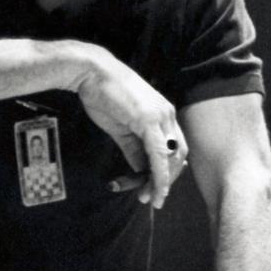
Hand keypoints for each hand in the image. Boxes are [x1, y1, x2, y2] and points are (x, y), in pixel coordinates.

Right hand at [71, 44, 188, 207]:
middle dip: (168, 179)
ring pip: (172, 156)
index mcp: (164, 115)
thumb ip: (133, 149)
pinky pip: (158, 153)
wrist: (91, 73)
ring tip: (151, 198)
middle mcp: (168, 115)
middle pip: (179, 154)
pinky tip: (154, 187)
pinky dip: (159, 173)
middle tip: (154, 197)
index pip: (175, 147)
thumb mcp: (122, 128)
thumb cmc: (103, 96)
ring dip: (163, 181)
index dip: (169, 170)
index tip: (157, 187)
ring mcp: (161, 116)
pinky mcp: (149, 120)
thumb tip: (141, 169)